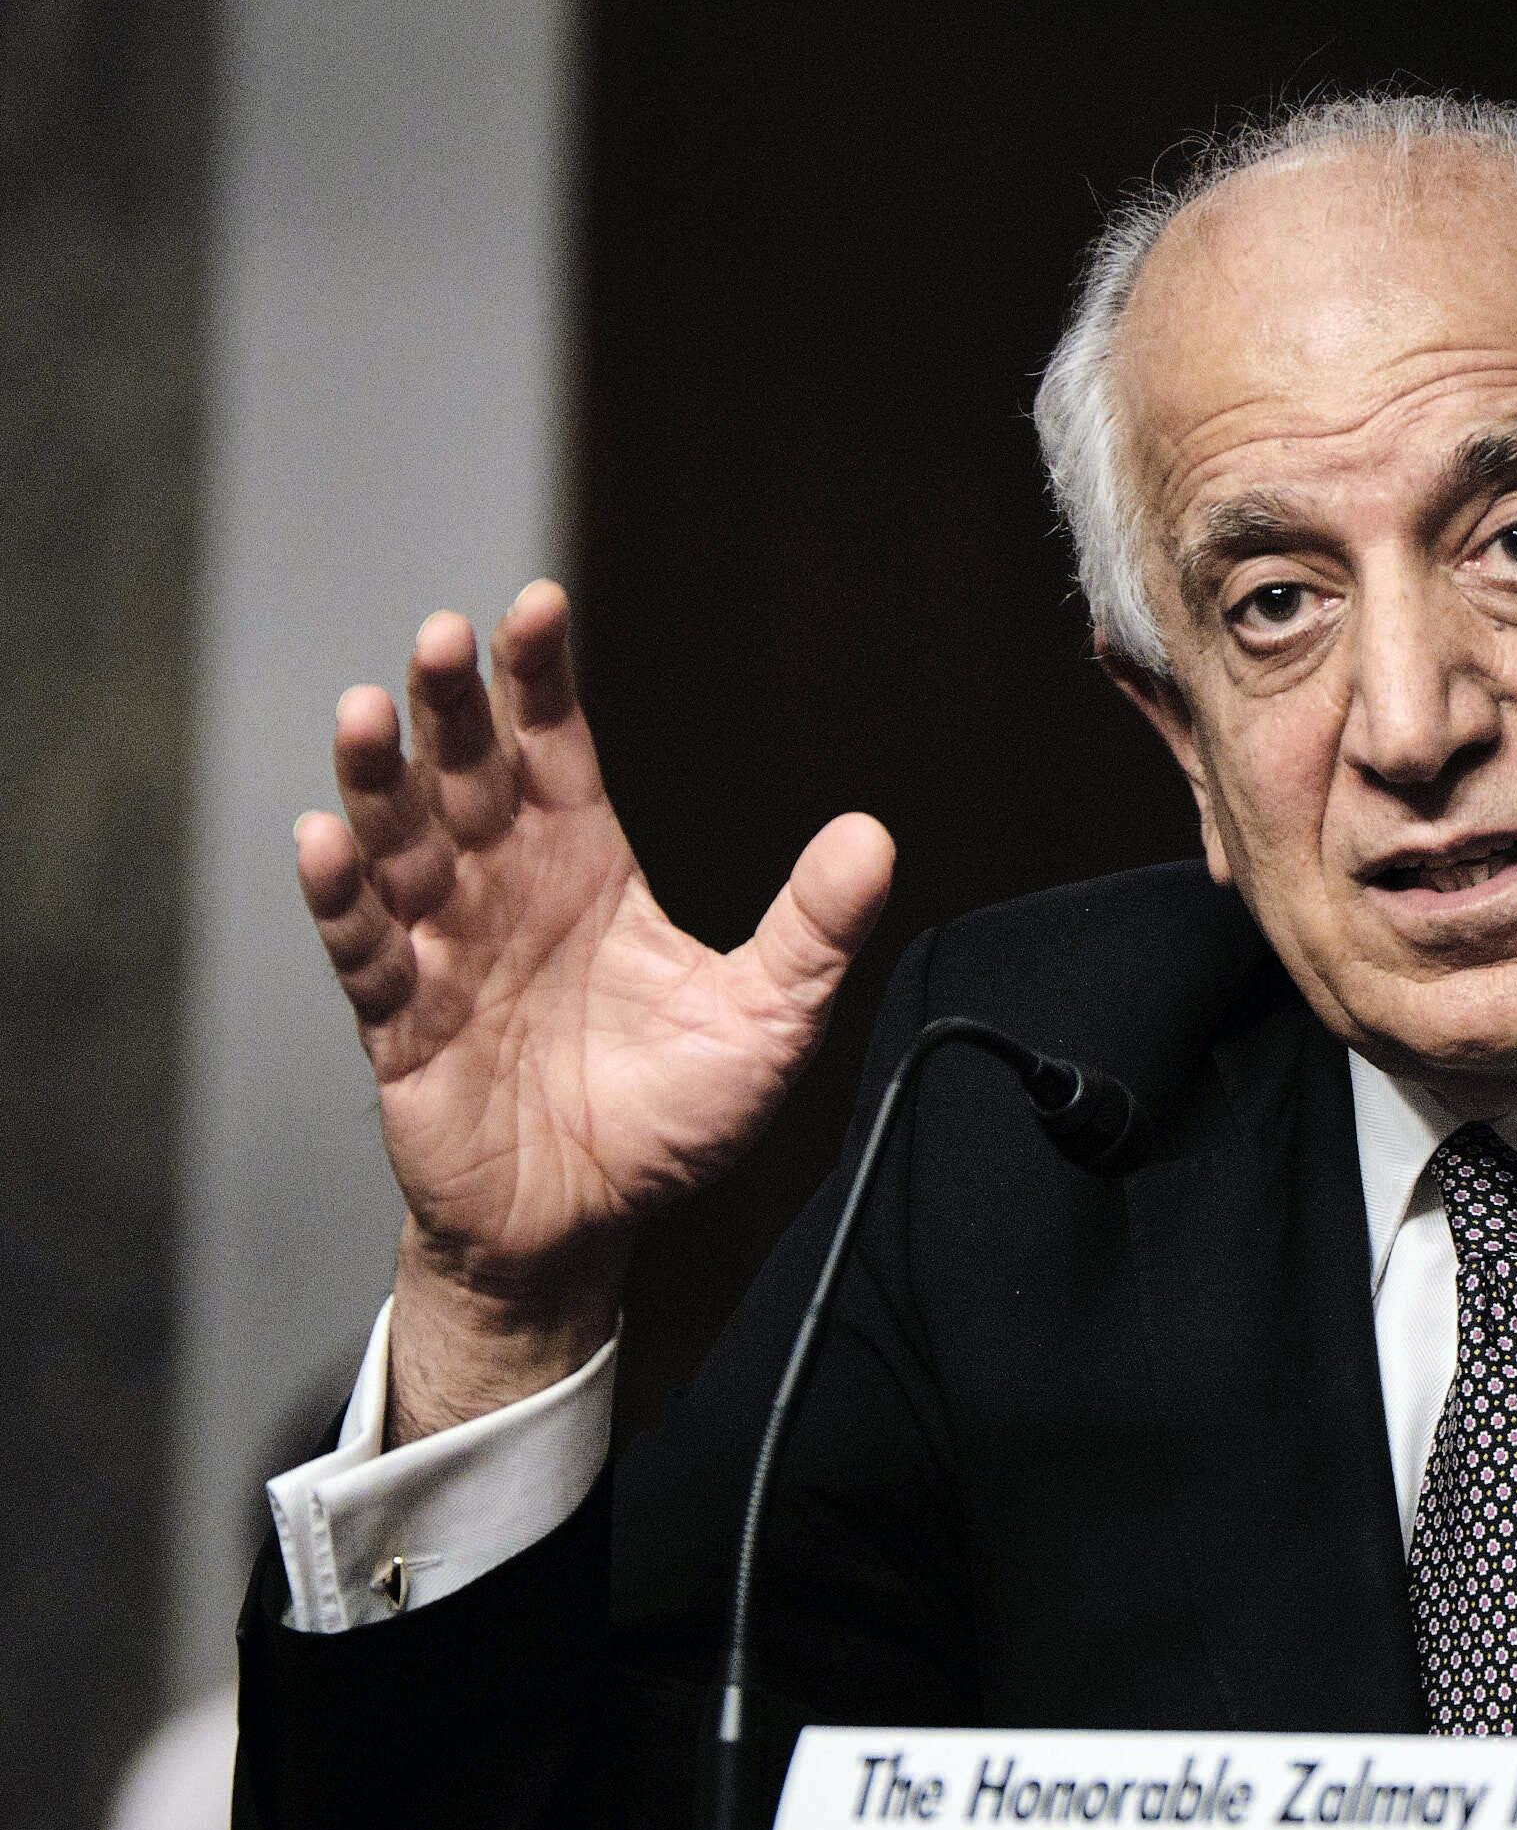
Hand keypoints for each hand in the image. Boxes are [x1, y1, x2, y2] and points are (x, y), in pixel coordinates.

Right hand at [295, 583, 893, 1439]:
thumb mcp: (767, 1019)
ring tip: (365, 713)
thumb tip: (875, 838)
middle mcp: (504, 887)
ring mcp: (444, 948)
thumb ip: (813, 928)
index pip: (556, 747)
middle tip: (443, 637)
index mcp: (586, 865)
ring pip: (398, 842)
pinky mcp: (401, 1023)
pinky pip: (361, 950)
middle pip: (466, 772)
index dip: (541, 679)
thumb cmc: (670, 1115)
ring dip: (377, 778)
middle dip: (451, 703)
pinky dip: (341, 898)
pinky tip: (327, 842)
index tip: (538, 607)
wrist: (590, 1223)